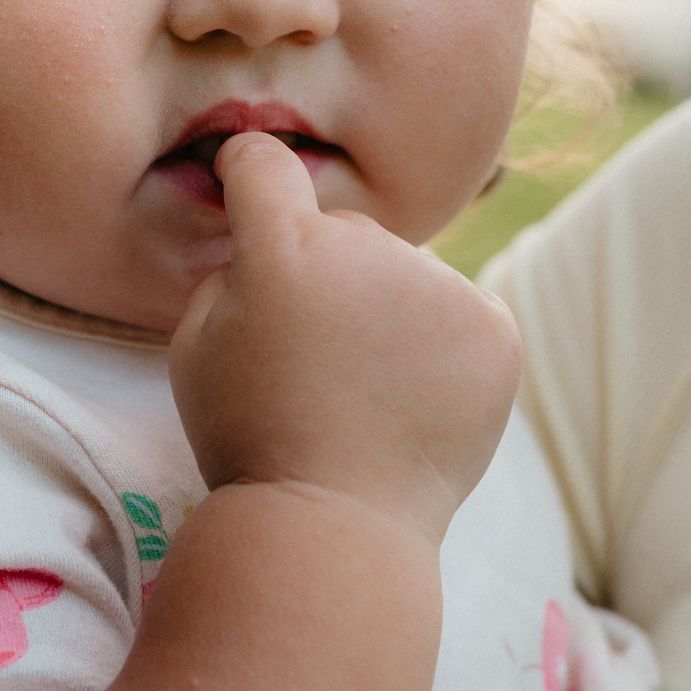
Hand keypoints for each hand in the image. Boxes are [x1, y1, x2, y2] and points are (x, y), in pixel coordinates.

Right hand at [168, 132, 520, 544]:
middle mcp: (368, 251)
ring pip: (405, 275)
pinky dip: (441, 345)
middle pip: (344, 235)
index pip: (266, 165)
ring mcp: (439, 287)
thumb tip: (261, 234)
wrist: (335, 525)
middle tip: (313, 359)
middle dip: (326, 275)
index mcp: (284, 250)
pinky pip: (458, 310)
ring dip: (387, 311)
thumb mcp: (196, 345)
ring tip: (367, 392)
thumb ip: (227, 271)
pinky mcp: (494, 327)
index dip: (250, 168)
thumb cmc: (250, 439)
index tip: (247, 176)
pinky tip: (411, 399)